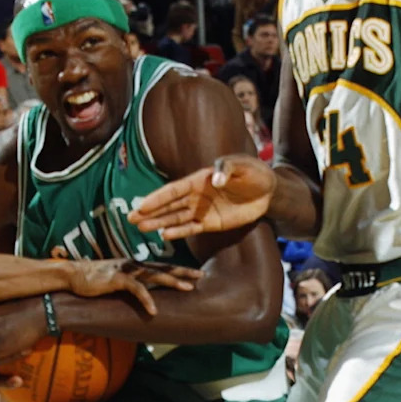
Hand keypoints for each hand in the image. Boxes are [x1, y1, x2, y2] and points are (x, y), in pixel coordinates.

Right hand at [64, 257, 199, 310]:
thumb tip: (142, 295)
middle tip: (201, 275)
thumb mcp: (115, 282)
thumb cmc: (92, 281)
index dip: (178, 270)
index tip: (195, 274)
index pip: (161, 267)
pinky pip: (135, 289)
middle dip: (183, 272)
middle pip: (163, 268)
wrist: (72, 276)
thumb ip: (130, 285)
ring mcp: (126, 271)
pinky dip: (146, 299)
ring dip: (172, 282)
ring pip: (154, 275)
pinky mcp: (116, 279)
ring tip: (188, 288)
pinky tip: (154, 311)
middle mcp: (133, 265)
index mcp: (135, 266)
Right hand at [128, 155, 275, 240]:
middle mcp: (196, 195)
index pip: (173, 190)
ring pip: (176, 218)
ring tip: (141, 228)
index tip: (141, 205)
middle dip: (150, 212)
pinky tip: (164, 236)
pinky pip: (191, 229)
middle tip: (131, 219)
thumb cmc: (255, 173)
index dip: (157, 198)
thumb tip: (213, 181)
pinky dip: (179, 232)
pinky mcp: (211, 223)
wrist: (269, 191)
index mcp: (199, 179)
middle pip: (169, 206)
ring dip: (159, 223)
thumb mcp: (243, 166)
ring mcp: (202, 210)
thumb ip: (226, 170)